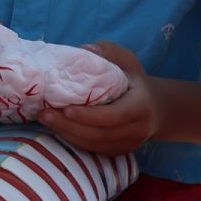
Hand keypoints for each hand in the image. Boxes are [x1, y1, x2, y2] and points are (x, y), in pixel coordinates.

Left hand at [38, 42, 157, 155]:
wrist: (156, 109)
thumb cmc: (135, 80)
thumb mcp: (128, 62)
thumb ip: (109, 53)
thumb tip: (86, 48)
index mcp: (140, 107)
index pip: (114, 116)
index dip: (90, 116)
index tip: (66, 109)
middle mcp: (137, 130)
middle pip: (99, 133)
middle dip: (69, 125)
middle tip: (44, 113)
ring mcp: (128, 144)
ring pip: (93, 144)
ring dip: (66, 133)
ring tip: (44, 119)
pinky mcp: (117, 152)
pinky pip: (92, 148)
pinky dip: (72, 140)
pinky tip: (55, 127)